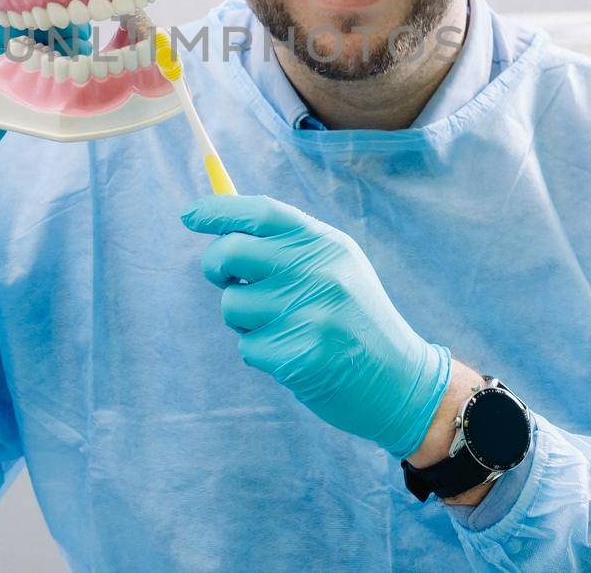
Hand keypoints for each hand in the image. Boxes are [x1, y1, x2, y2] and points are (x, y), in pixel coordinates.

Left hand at [181, 194, 451, 458]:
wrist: (400, 379)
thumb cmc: (355, 318)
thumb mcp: (336, 267)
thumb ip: (288, 246)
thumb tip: (222, 228)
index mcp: (325, 245)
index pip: (261, 213)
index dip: (218, 210)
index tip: (190, 215)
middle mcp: (316, 272)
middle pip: (232, 252)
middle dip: (214, 265)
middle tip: (222, 276)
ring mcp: (307, 314)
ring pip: (232, 305)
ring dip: (243, 319)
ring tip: (282, 326)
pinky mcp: (297, 355)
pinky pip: (247, 346)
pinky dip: (261, 352)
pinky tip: (295, 355)